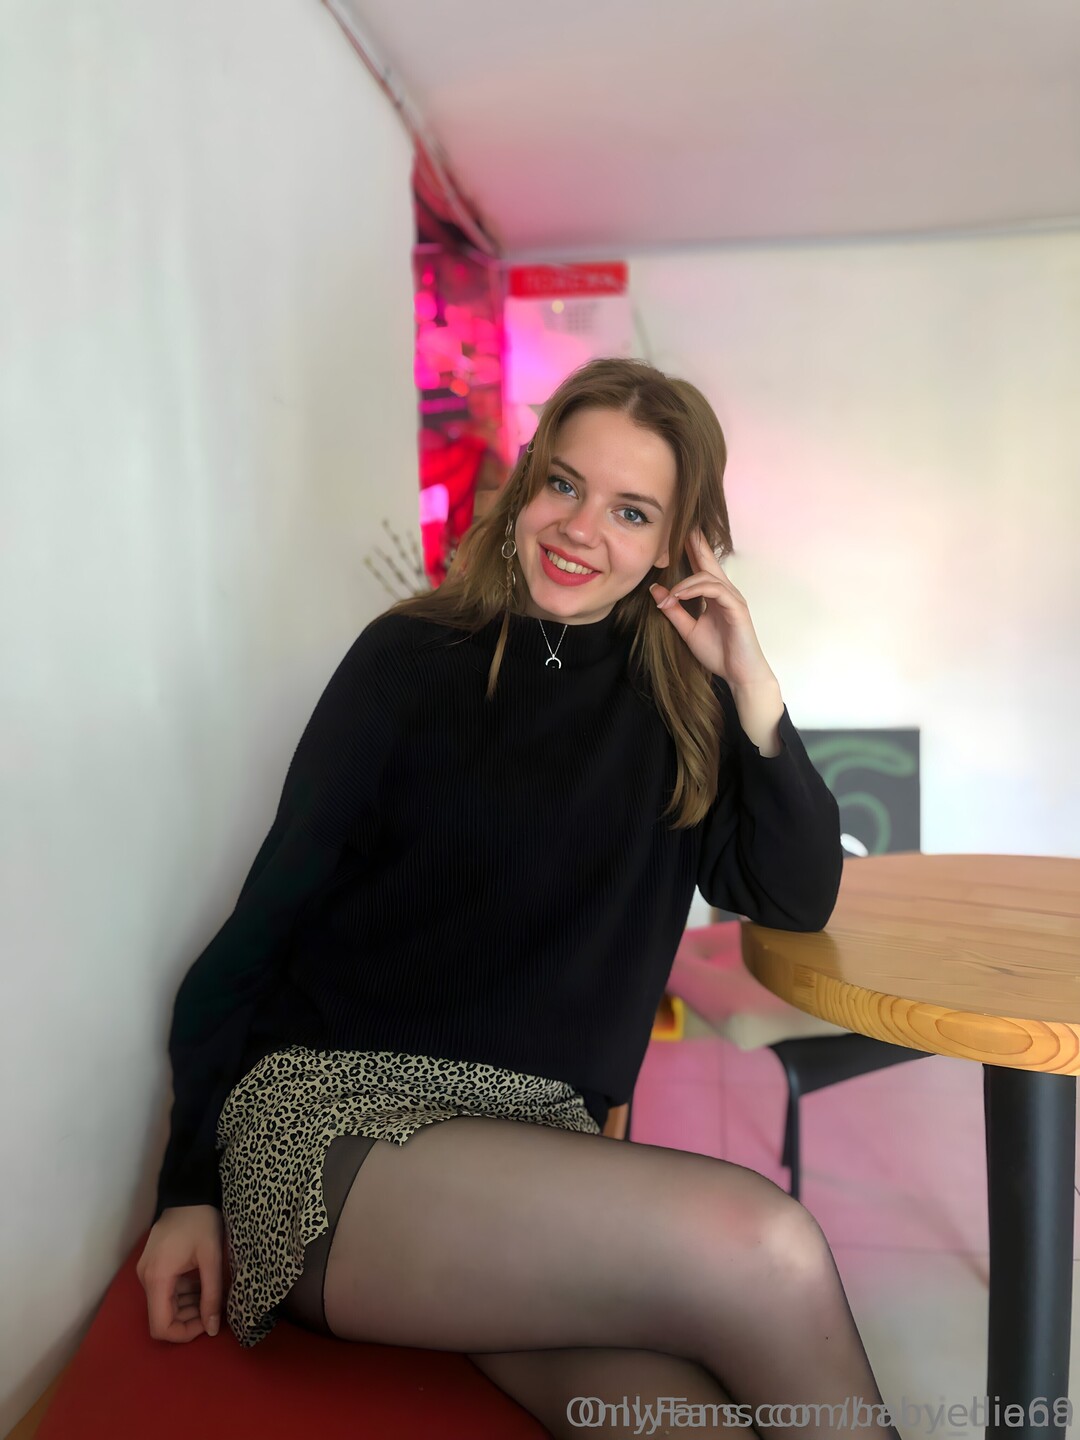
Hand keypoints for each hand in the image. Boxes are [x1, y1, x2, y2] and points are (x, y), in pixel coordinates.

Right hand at [136, 1205, 224, 1342]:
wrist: (188, 1192)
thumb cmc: (201, 1221)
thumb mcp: (211, 1258)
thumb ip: (211, 1295)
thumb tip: (212, 1329)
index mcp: (157, 1278)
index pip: (161, 1327)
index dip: (184, 1333)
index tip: (207, 1323)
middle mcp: (146, 1279)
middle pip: (163, 1317)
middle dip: (190, 1319)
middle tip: (215, 1308)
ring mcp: (148, 1273)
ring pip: (165, 1305)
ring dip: (188, 1307)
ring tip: (212, 1295)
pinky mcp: (153, 1267)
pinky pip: (167, 1291)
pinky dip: (184, 1295)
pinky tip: (202, 1285)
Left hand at [649, 528, 777, 690]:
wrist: (740, 675)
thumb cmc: (719, 653)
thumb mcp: (688, 631)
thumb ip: (674, 611)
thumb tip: (655, 590)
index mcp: (714, 595)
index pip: (701, 567)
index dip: (689, 549)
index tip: (673, 534)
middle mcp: (725, 592)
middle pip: (709, 560)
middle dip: (695, 542)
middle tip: (681, 524)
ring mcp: (732, 598)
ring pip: (708, 576)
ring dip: (685, 581)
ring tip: (669, 591)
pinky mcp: (737, 608)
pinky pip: (715, 591)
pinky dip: (695, 590)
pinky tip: (680, 595)